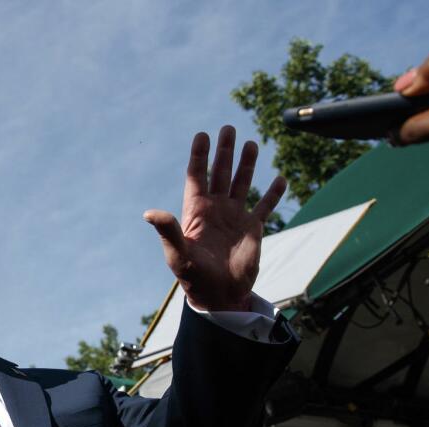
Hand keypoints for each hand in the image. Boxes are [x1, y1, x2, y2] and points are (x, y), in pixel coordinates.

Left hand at [144, 125, 285, 311]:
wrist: (220, 296)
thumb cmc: (194, 278)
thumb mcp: (178, 254)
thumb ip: (167, 231)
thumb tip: (148, 213)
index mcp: (196, 212)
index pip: (197, 176)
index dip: (199, 156)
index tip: (202, 134)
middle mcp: (216, 210)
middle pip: (220, 173)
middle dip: (224, 151)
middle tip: (228, 128)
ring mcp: (235, 218)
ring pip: (242, 183)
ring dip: (246, 164)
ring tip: (251, 143)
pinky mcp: (253, 229)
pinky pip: (264, 206)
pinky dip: (273, 193)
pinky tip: (279, 179)